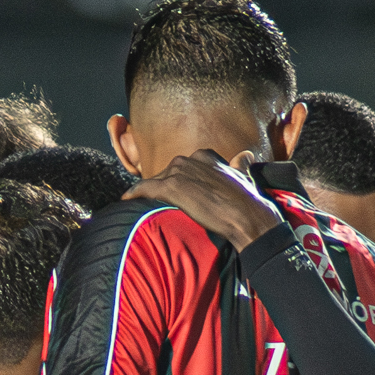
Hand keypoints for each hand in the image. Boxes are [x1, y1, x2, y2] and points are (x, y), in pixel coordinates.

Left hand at [126, 151, 283, 251]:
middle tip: (160, 205)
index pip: (183, 168)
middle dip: (164, 189)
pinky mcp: (172, 186)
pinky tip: (125, 200)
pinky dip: (134, 193)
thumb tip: (246, 156)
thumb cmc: (249, 203)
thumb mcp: (244, 177)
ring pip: (156, 181)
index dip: (179, 182)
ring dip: (148, 194)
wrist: (249, 218)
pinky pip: (145, 188)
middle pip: (167, 174)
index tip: (177, 194)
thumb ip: (240, 165)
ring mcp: (180, 171)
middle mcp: (191, 158)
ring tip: (139, 207)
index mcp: (206, 156)